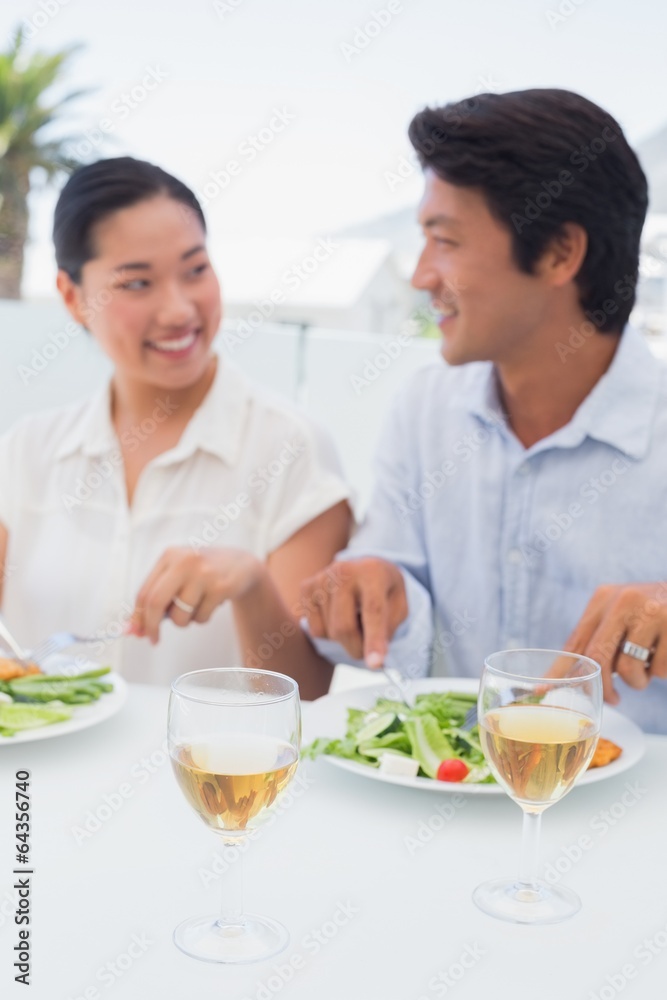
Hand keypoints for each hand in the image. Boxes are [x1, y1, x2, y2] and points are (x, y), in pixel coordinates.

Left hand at [130, 547, 261, 642]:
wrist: (241, 564)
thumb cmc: (203, 574)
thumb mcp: (178, 576)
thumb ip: (156, 598)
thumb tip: (133, 629)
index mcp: (169, 556)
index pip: (144, 592)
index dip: (138, 617)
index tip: (137, 633)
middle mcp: (185, 561)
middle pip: (155, 602)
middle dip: (151, 626)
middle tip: (154, 640)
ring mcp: (204, 574)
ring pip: (179, 616)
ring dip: (184, 621)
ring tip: (195, 607)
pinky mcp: (221, 587)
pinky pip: (200, 618)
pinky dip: (202, 618)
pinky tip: (211, 603)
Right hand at [300, 557, 407, 666]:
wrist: (364, 566)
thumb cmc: (384, 590)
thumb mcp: (399, 605)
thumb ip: (388, 630)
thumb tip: (374, 659)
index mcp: (372, 572)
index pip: (373, 611)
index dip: (374, 640)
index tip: (375, 664)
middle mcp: (343, 571)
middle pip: (344, 627)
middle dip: (357, 649)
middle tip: (368, 652)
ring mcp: (321, 578)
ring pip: (329, 632)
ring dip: (345, 639)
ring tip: (355, 619)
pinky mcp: (306, 588)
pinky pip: (315, 630)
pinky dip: (330, 633)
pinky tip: (339, 615)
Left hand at [565, 583, 666, 703]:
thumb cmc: (652, 615)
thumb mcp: (622, 615)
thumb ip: (599, 639)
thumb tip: (565, 679)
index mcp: (603, 598)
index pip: (576, 641)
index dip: (560, 670)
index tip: (543, 690)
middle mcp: (622, 601)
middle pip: (597, 657)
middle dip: (603, 686)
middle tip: (613, 699)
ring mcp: (649, 612)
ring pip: (628, 669)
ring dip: (638, 681)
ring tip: (649, 669)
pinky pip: (660, 670)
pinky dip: (662, 673)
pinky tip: (666, 655)